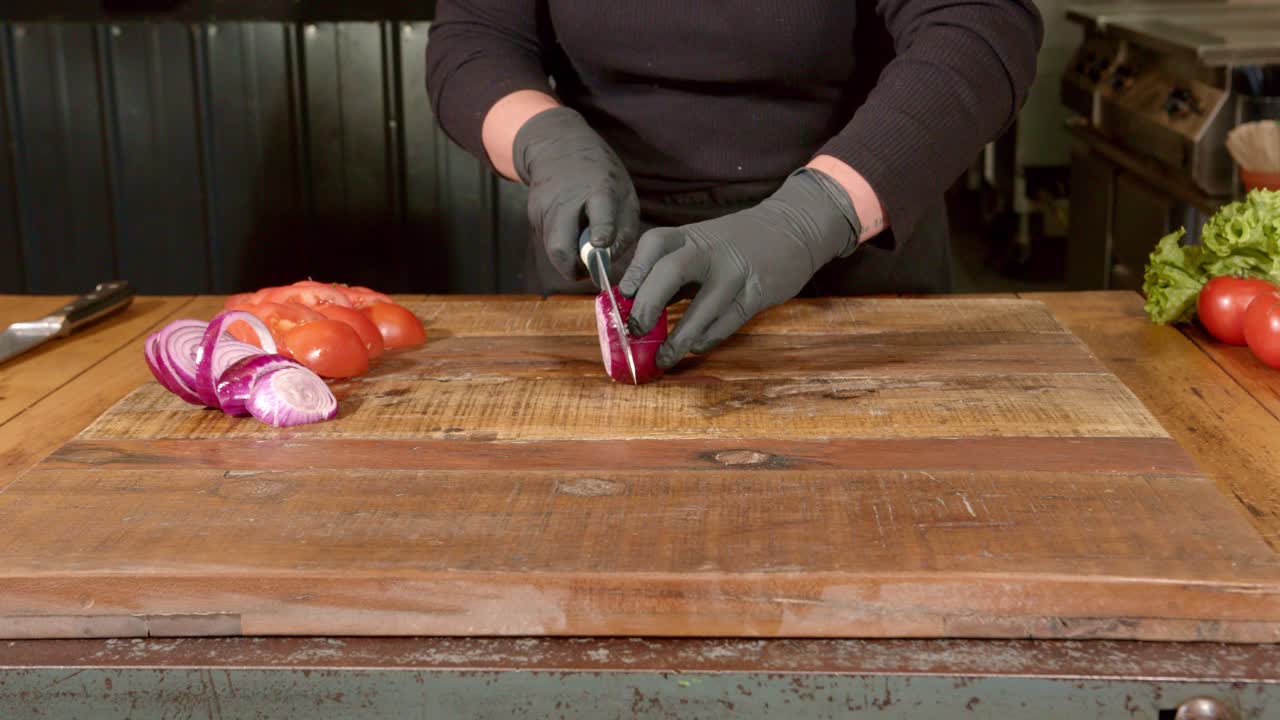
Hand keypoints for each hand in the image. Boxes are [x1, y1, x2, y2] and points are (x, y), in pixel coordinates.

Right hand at [513, 107, 640, 279]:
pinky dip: (562, 243)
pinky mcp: (533, 214)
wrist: (557, 145)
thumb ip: (625, 229)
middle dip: (574, 268)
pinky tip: (569, 228)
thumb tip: (609, 261)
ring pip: (553, 249)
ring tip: (583, 246)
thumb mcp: (625, 192)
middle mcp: (566, 200)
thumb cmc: (600, 174)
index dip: (601, 231)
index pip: (600, 213)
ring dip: (568, 257)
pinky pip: (548, 240)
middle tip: (588, 270)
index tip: (600, 245)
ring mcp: (545, 208)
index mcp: (599, 189)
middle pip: (560, 247)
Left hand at [619, 169, 861, 368]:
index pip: (655, 243)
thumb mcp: (702, 245)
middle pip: (671, 270)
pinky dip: (709, 337)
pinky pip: (729, 320)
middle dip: (648, 303)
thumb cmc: (736, 243)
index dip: (634, 268)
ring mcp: (736, 270)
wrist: (793, 227)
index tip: (622, 294)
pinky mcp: (759, 291)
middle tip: (636, 329)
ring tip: (663, 359)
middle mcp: (710, 250)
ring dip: (679, 337)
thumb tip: (635, 307)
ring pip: (703, 305)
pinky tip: (696, 347)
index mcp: (690, 236)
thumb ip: (672, 270)